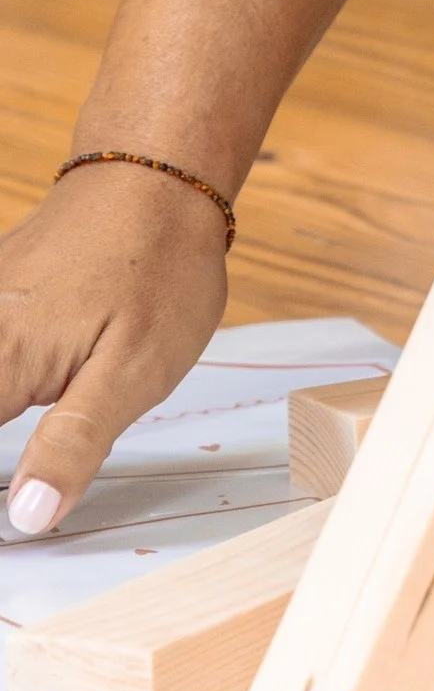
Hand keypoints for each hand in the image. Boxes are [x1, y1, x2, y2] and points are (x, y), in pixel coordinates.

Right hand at [0, 160, 228, 534]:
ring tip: (36, 457)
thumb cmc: (159, 268)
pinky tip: (21, 394)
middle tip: (30, 491)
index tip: (10, 517)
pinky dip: (2, 381)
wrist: (160, 172)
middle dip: (0, 438)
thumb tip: (27, 515)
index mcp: (1, 362)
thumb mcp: (136, 369)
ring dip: (3, 408)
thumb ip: (75, 443)